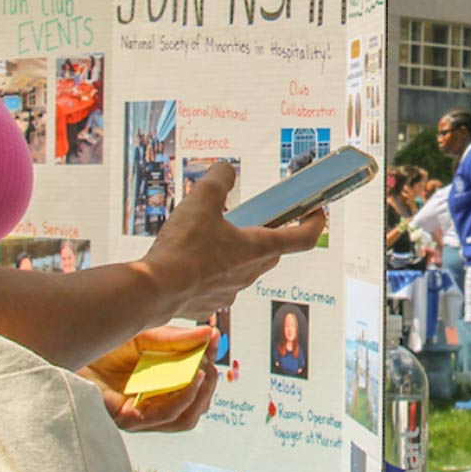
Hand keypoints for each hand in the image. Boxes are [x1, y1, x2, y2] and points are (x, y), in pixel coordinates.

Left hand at [81, 325, 218, 432]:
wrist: (68, 346)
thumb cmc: (100, 346)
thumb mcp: (146, 337)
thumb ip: (177, 340)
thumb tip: (210, 335)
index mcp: (155, 387)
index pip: (191, 389)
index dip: (207, 369)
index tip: (215, 343)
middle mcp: (148, 404)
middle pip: (192, 409)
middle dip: (208, 387)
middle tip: (211, 363)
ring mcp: (138, 415)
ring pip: (182, 418)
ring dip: (200, 396)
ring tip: (205, 373)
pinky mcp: (126, 418)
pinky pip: (162, 416)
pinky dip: (182, 398)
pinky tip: (191, 379)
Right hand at [142, 161, 326, 319]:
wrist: (154, 290)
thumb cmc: (182, 250)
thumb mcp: (201, 200)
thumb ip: (218, 179)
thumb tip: (224, 169)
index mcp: (256, 248)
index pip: (302, 238)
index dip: (314, 222)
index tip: (317, 211)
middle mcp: (249, 273)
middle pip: (272, 252)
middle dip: (271, 234)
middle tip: (259, 218)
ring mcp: (230, 291)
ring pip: (245, 269)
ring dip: (239, 253)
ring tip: (216, 236)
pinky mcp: (209, 302)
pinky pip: (220, 284)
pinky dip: (215, 270)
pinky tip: (194, 259)